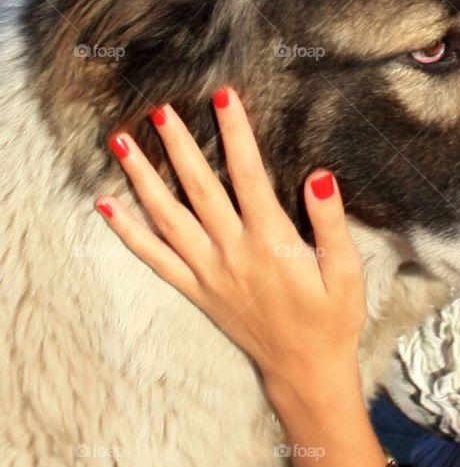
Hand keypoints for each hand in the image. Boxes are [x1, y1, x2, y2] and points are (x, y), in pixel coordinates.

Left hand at [95, 86, 367, 398]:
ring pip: (166, 218)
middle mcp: (233, 253)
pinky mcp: (197, 291)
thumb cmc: (332, 319)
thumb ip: (330, 222)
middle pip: (198, 188)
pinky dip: (128, 232)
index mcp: (271, 241)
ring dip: (141, 179)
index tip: (223, 95)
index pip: (248, 174)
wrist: (306, 371)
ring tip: (120, 143)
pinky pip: (155, 259)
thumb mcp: (346, 272)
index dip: (235, 132)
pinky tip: (107, 207)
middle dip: (178, 145)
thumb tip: (318, 178)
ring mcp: (209, 272)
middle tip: (160, 108)